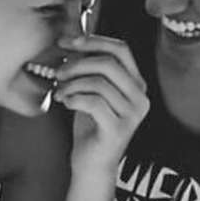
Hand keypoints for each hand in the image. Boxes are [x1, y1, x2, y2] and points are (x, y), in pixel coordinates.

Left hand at [54, 35, 149, 174]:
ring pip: (99, 82)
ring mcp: (133, 114)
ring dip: (72, 84)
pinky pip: (94, 102)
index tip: (67, 41)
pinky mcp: (119, 129)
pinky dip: (74, 99)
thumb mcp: (91, 90)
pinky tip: (66, 103)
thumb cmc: (90, 125)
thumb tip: (72, 37)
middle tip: (58, 72)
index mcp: (136, 83)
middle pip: (109, 63)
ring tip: (60, 92)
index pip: (121, 48)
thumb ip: (89, 66)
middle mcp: (140, 97)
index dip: (93, 40)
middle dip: (78, 63)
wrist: (92, 164)